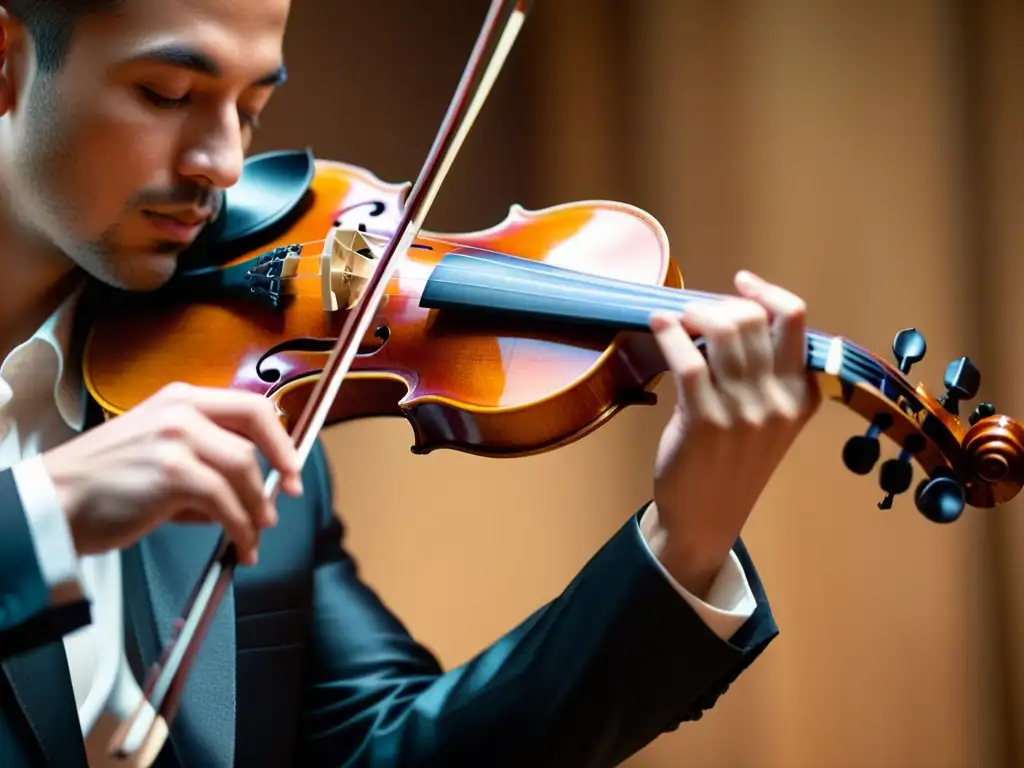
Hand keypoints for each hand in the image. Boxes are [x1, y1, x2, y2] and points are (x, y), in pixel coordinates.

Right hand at [41, 382, 303, 565]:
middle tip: (285, 499)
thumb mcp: (160, 453)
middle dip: (279, 469)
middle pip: (254, 434)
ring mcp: (177, 439)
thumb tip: (252, 490)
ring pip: (243, 471)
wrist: (56, 500)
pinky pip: (225, 503)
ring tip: (254, 533)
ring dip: (256, 509)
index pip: (250, 407)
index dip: (279, 438)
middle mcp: (182, 411)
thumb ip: (206, 461)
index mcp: (181, 399)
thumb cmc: (105, 482)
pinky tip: (241, 545)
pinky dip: (240, 528)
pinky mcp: (172, 473)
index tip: (291, 466)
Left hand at [641, 270, 819, 597]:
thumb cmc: (731, 462)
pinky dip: (669, 333)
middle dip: (720, 305)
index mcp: (801, 394)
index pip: (796, 320)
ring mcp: (742, 411)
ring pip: (722, 332)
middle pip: (753, 319)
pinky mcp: (705, 421)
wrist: (706, 516)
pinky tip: (658, 325)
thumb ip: (762, 373)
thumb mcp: (767, 419)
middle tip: (697, 313)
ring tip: (677, 318)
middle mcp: (777, 400)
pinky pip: (688, 359)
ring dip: (693, 315)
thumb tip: (726, 316)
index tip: (742, 282)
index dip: (766, 292)